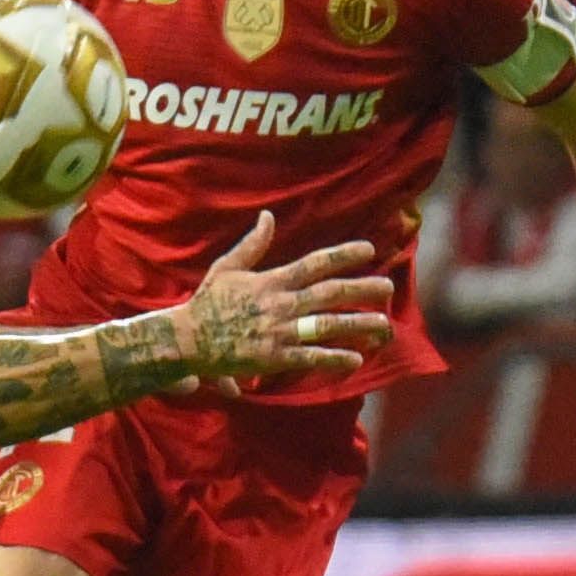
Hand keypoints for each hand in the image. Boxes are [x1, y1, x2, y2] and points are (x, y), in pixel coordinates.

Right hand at [168, 211, 396, 380]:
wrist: (186, 339)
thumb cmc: (206, 303)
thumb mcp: (226, 268)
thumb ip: (252, 245)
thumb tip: (268, 217)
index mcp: (271, 281)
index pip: (315, 263)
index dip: (343, 255)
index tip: (369, 249)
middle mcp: (280, 304)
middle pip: (330, 293)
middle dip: (362, 289)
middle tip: (389, 288)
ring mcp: (278, 331)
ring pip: (326, 325)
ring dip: (358, 324)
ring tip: (384, 325)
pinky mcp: (273, 357)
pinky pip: (310, 357)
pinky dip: (334, 358)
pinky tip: (356, 358)